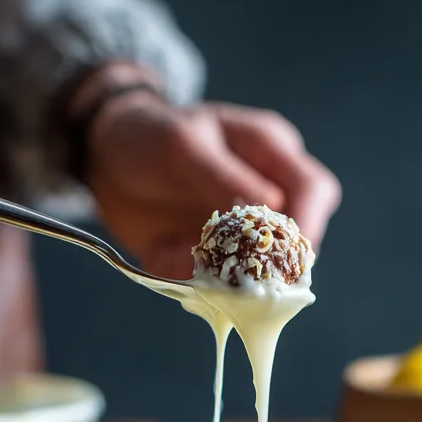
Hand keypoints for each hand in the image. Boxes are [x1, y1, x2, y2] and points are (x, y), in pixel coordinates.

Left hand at [84, 82, 339, 281]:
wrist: (107, 161)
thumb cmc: (152, 136)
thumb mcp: (183, 146)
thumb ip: (225, 176)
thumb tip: (272, 205)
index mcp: (271, 154)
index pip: (314, 190)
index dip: (307, 223)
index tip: (282, 250)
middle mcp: (268, 195)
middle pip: (300, 240)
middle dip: (270, 263)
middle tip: (232, 269)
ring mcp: (245, 232)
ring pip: (261, 271)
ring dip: (224, 276)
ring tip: (175, 250)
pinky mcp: (218, 259)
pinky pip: (220, 285)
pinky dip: (193, 281)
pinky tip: (162, 253)